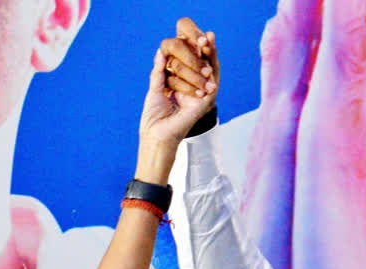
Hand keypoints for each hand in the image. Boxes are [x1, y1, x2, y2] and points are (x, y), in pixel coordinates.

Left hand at [136, 18, 219, 182]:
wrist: (157, 137)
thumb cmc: (154, 119)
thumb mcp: (155, 89)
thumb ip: (159, 71)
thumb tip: (160, 51)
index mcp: (182, 88)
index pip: (189, 66)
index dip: (191, 52)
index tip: (189, 36)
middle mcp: (194, 91)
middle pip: (202, 67)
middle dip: (204, 50)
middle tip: (205, 34)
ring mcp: (201, 97)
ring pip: (209, 72)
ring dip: (211, 55)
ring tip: (209, 39)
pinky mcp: (204, 102)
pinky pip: (211, 82)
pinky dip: (211, 68)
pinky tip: (209, 55)